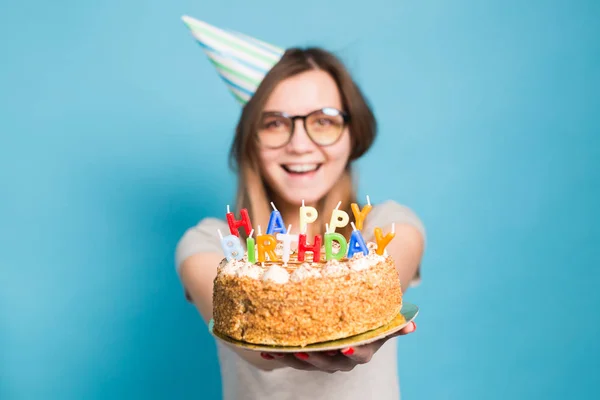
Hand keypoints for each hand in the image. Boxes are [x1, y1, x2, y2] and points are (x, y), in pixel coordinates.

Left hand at [260, 321, 415, 372]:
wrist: (352, 318)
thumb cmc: (368, 315)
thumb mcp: (382, 318)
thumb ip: (394, 322)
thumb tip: (413, 324)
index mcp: (363, 349)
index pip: (361, 354)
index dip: (354, 352)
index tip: (347, 347)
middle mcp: (343, 359)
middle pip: (330, 362)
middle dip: (317, 359)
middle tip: (306, 352)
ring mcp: (324, 359)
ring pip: (308, 362)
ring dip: (292, 358)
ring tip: (278, 351)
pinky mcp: (307, 355)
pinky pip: (293, 357)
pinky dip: (280, 355)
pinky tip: (266, 351)